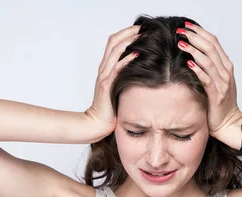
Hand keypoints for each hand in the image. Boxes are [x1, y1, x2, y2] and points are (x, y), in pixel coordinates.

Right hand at [83, 25, 141, 142]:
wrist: (97, 123)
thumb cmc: (109, 108)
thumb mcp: (117, 88)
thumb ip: (124, 77)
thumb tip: (141, 69)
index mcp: (105, 67)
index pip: (113, 42)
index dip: (126, 32)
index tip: (140, 28)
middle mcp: (103, 68)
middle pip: (113, 41)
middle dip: (129, 32)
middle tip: (144, 27)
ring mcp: (104, 76)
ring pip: (115, 51)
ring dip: (129, 40)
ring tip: (143, 35)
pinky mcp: (107, 85)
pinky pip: (117, 68)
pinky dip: (127, 59)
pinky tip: (137, 54)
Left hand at [175, 22, 241, 137]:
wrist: (229, 123)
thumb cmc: (220, 104)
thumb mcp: (217, 81)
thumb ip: (210, 68)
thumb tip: (193, 54)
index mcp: (226, 66)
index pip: (214, 42)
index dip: (200, 32)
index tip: (187, 26)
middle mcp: (226, 72)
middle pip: (211, 47)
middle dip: (195, 37)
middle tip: (181, 31)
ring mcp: (222, 83)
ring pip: (208, 60)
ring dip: (194, 49)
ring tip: (181, 42)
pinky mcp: (216, 95)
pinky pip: (207, 78)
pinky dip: (197, 69)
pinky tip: (188, 62)